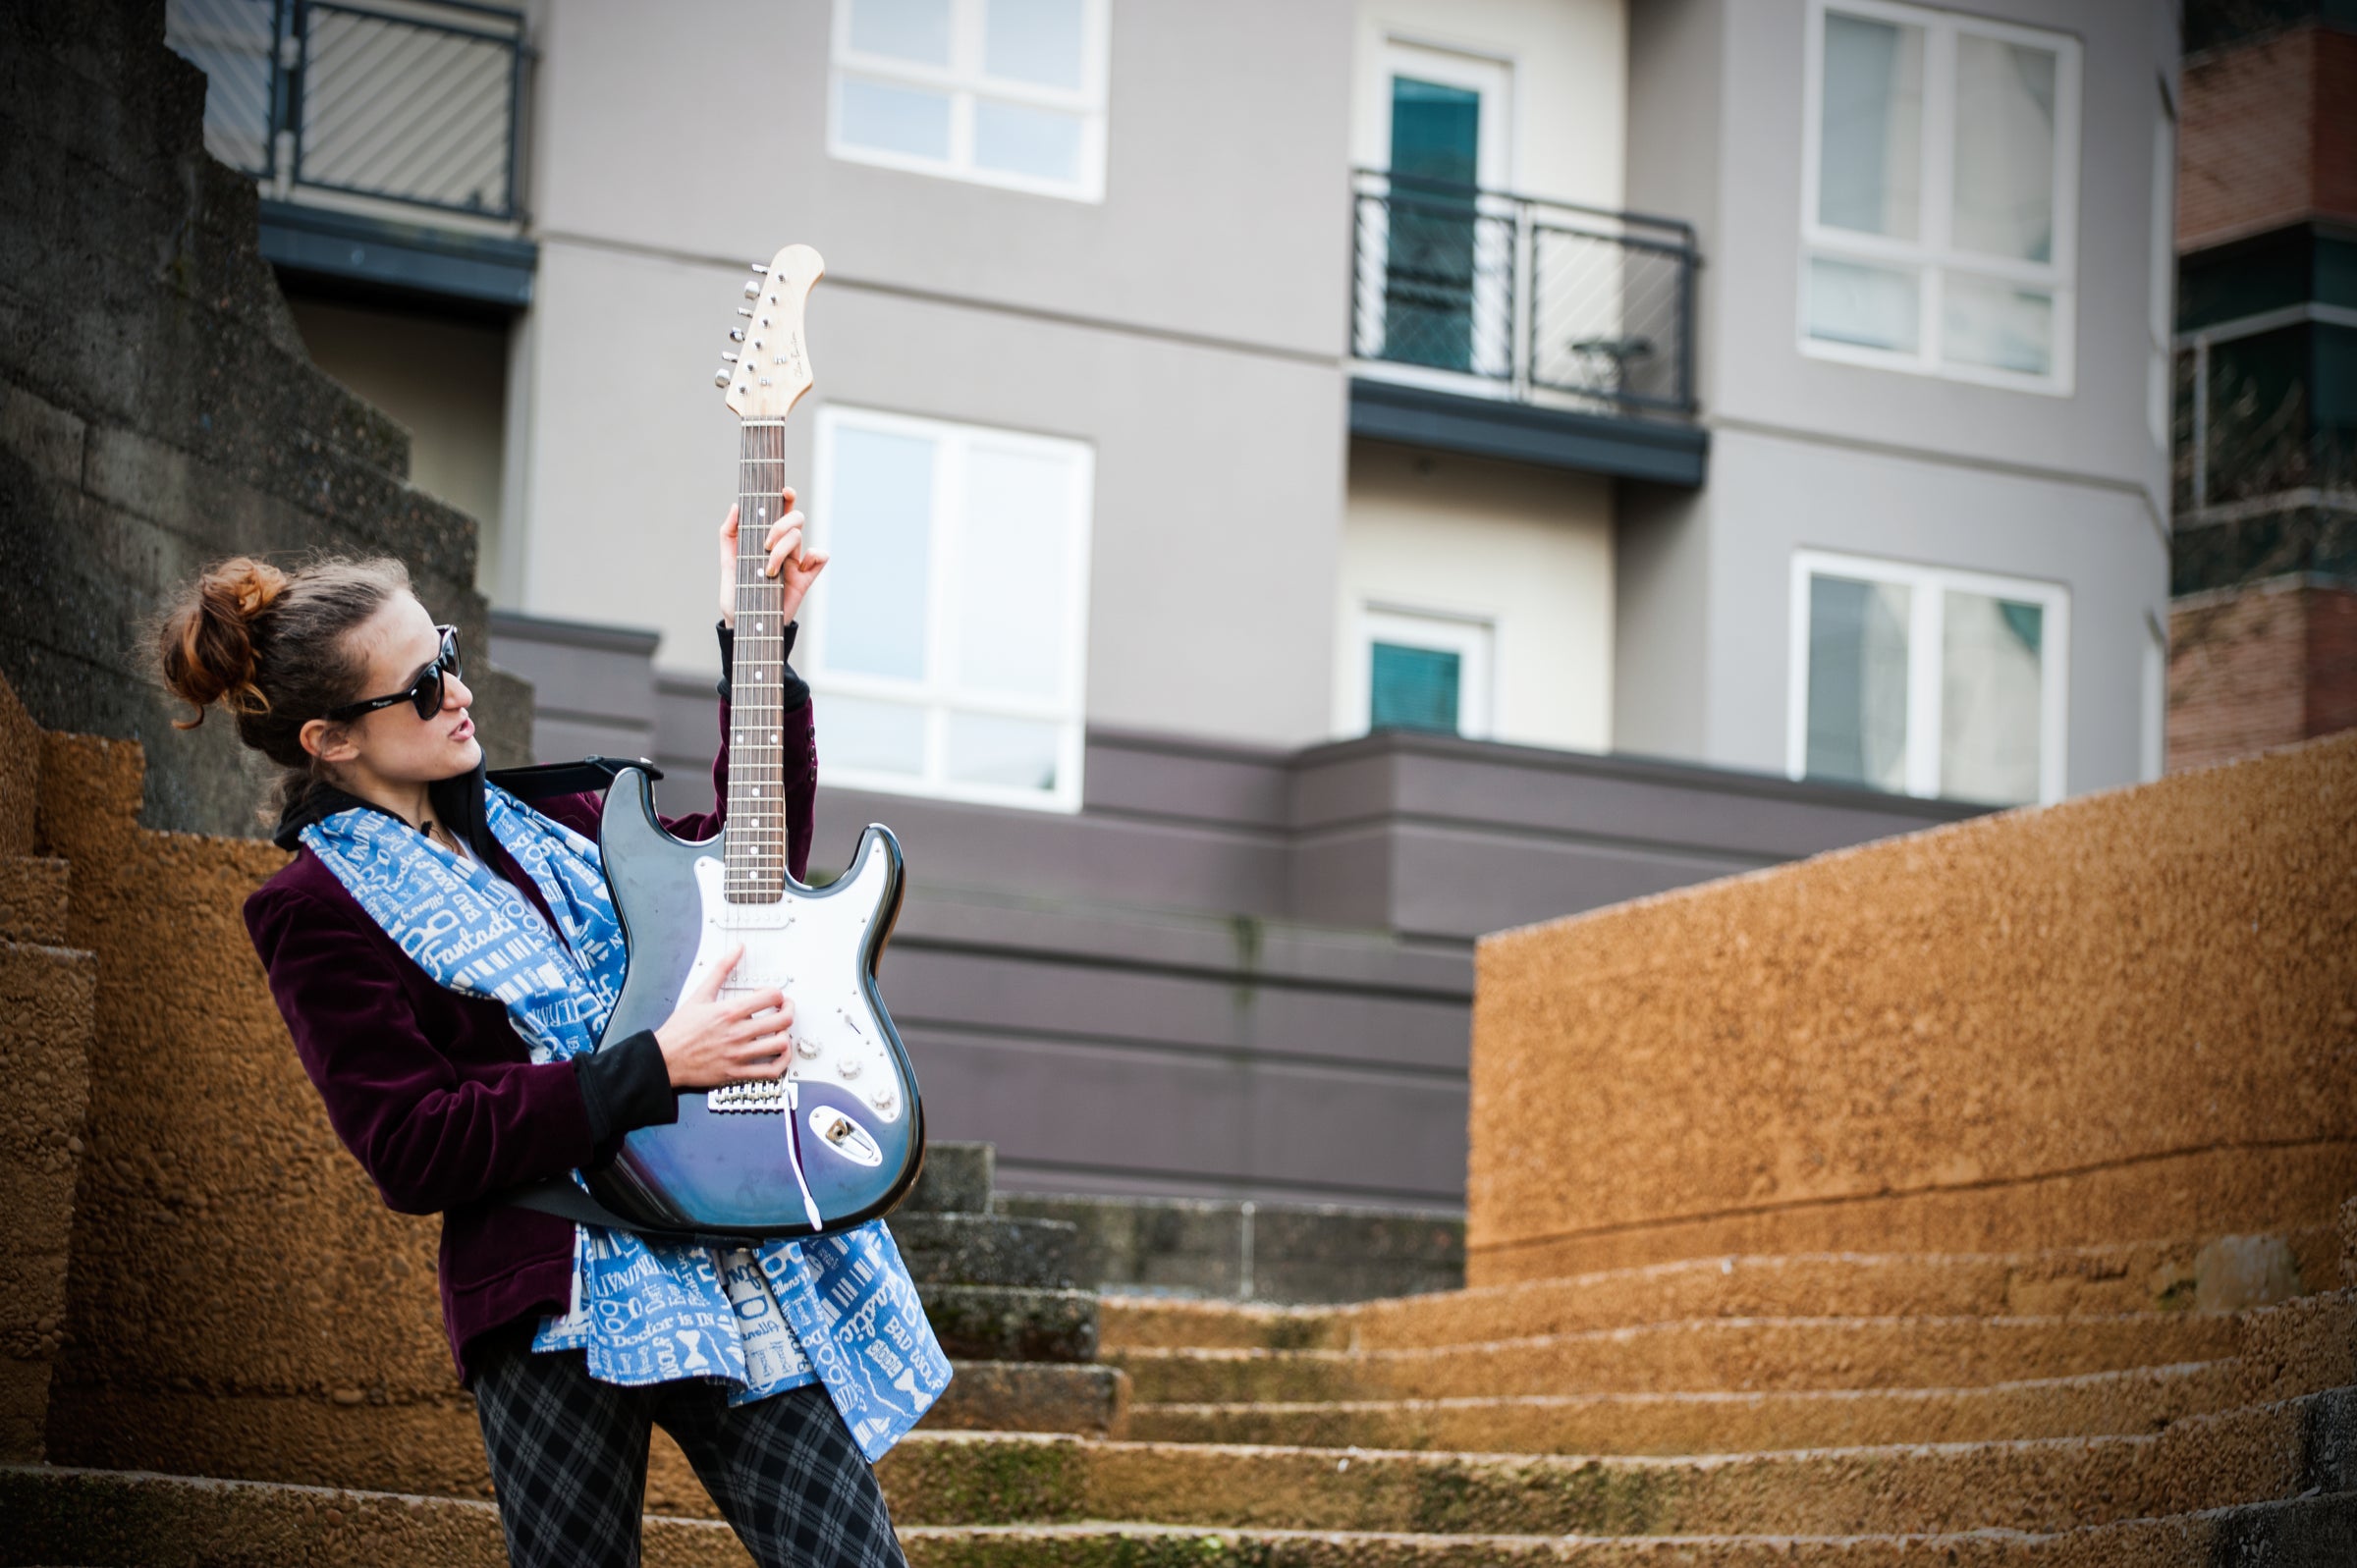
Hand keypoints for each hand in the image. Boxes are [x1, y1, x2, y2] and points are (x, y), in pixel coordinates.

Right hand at [653, 944, 795, 1088]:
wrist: (664, 1058)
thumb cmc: (680, 1030)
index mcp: (730, 1012)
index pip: (771, 996)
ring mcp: (739, 1054)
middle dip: (789, 1011)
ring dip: (786, 1036)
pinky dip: (782, 1062)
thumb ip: (721, 970)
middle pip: (782, 1020)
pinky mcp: (737, 1072)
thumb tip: (736, 951)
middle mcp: (737, 1033)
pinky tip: (779, 1054)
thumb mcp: (700, 994)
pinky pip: (771, 1071)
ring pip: (780, 1045)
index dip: (777, 993)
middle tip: (785, 1009)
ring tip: (780, 1031)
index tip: (773, 996)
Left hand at [718, 487, 830, 627]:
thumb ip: (729, 533)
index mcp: (767, 537)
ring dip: (782, 551)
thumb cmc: (737, 591)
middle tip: (765, 544)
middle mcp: (783, 546)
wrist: (744, 622)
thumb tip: (736, 506)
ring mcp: (795, 562)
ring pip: (799, 538)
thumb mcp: (727, 560)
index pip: (780, 510)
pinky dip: (814, 557)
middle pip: (794, 519)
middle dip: (780, 526)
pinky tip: (798, 568)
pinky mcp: (804, 579)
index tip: (783, 490)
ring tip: (768, 570)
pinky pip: (820, 559)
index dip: (785, 496)